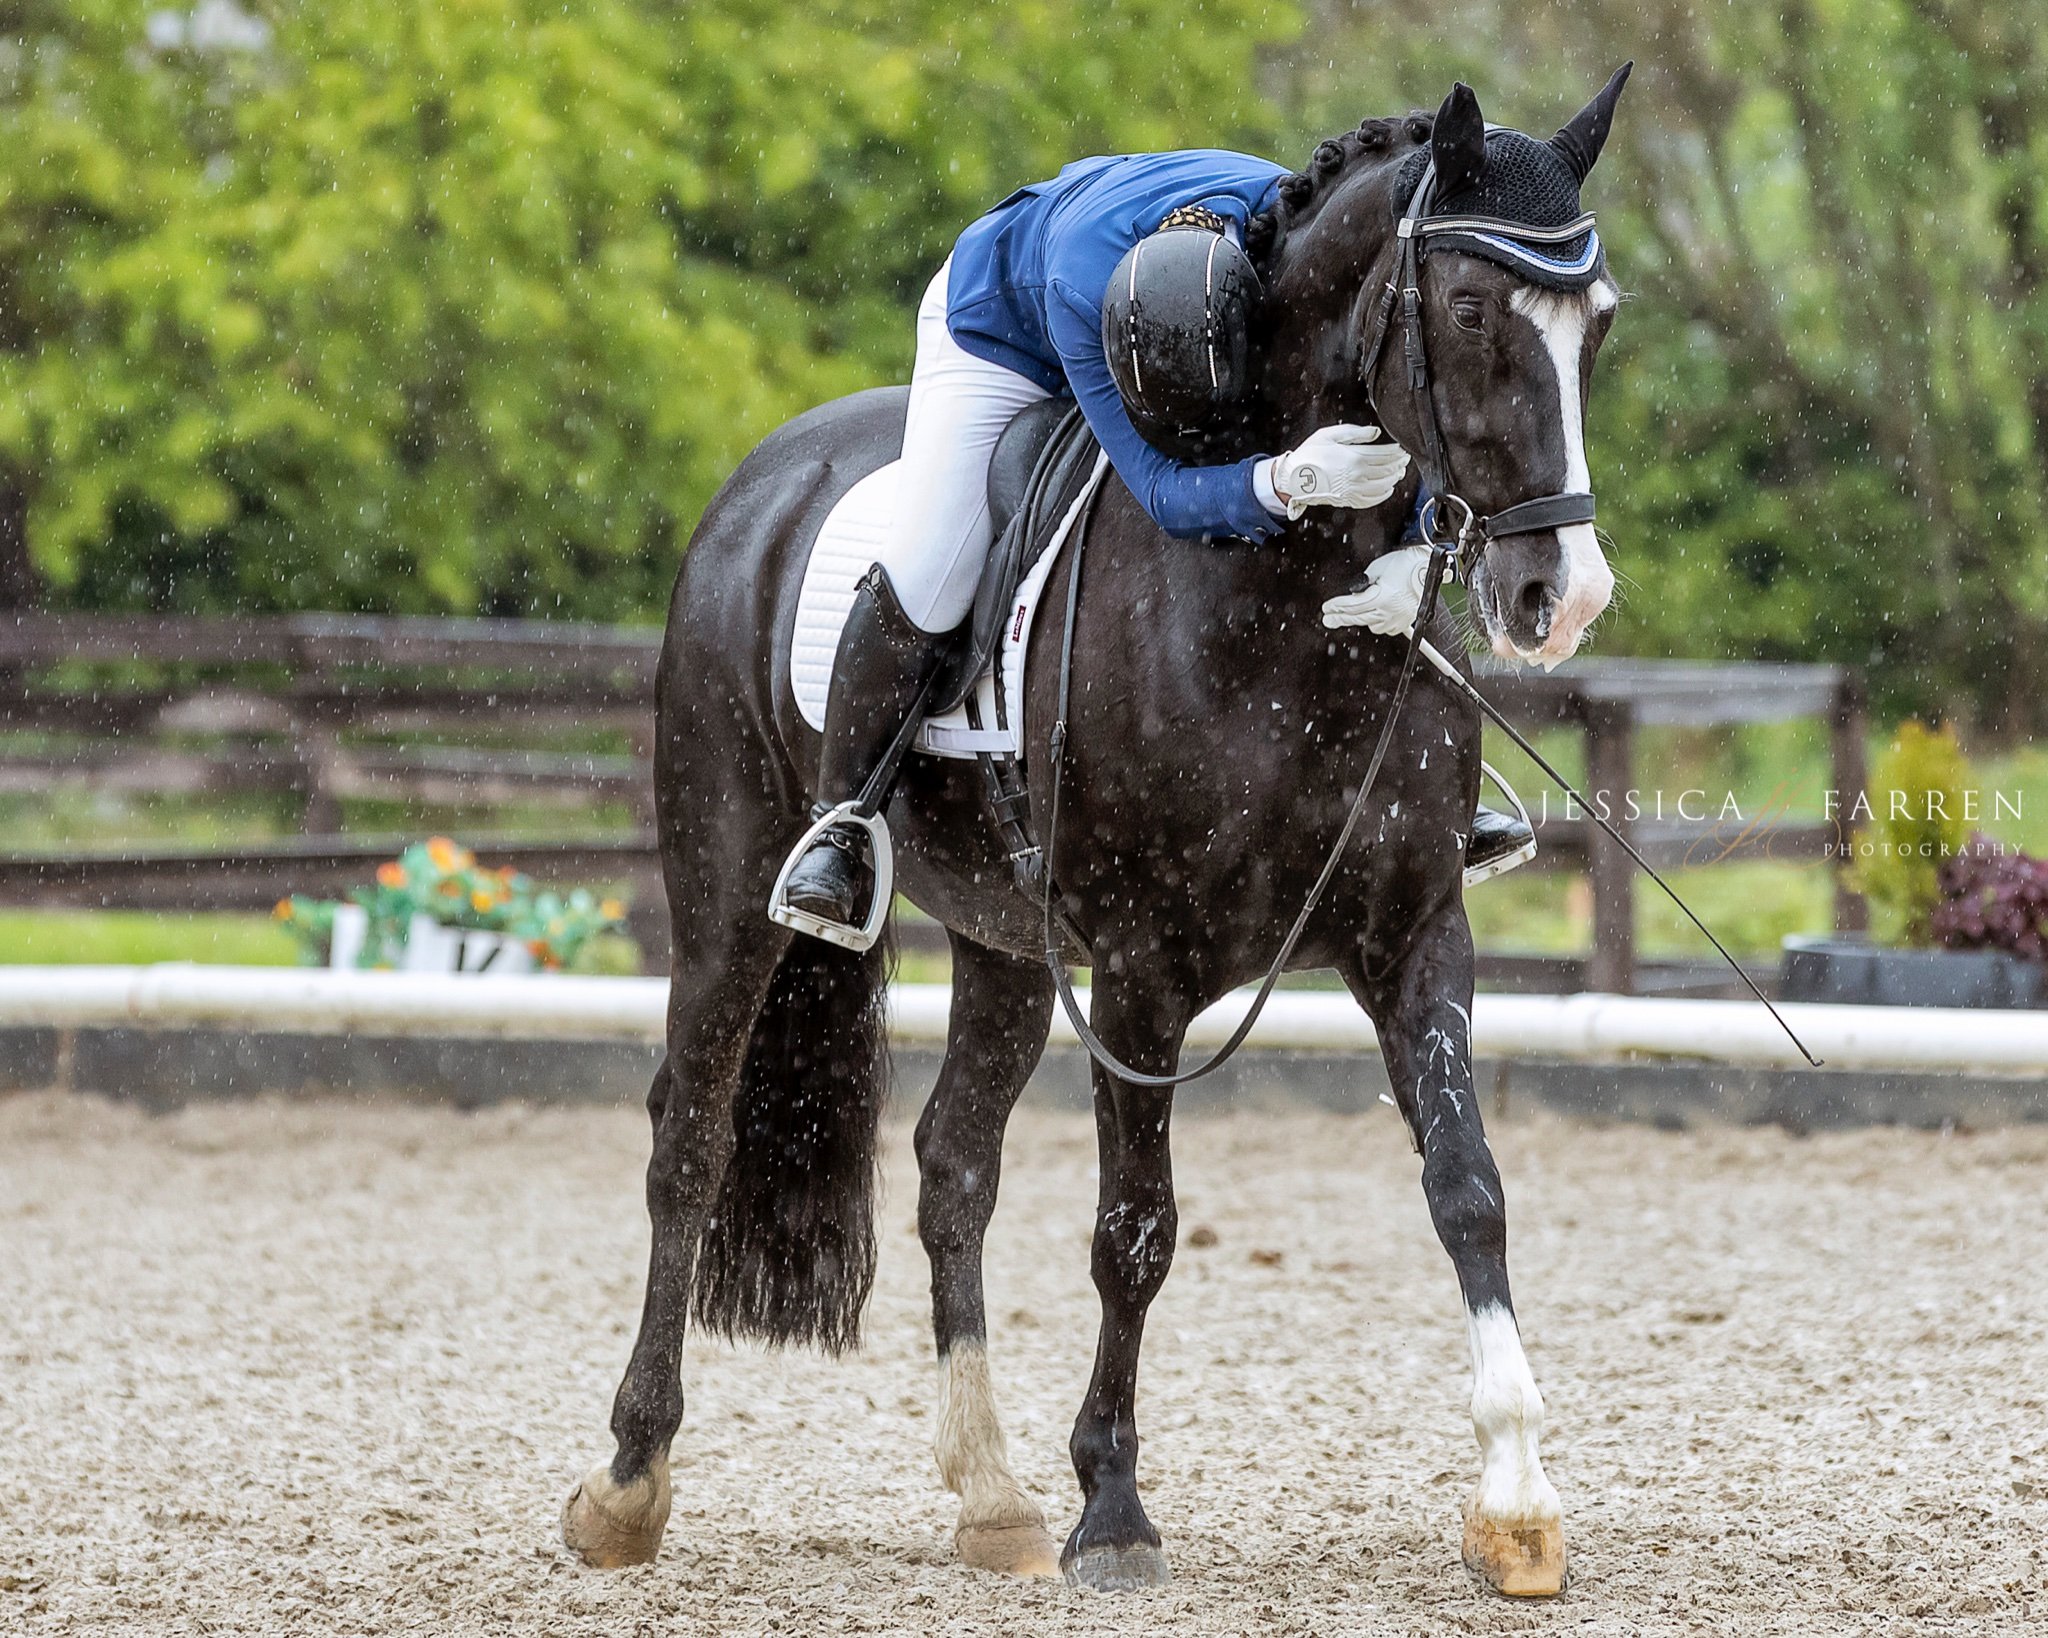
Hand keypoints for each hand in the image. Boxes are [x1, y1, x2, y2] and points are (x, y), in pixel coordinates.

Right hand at [1270, 424, 1409, 519]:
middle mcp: (1358, 475)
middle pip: (1388, 470)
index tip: (1402, 449)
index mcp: (1355, 457)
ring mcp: (1354, 489)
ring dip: (1394, 478)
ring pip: (1384, 485)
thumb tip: (1376, 433)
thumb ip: (1356, 433)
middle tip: (1404, 459)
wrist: (1294, 477)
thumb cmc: (1310, 454)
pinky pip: (1372, 499)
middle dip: (1399, 464)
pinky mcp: (1349, 500)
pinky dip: (1384, 494)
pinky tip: (1388, 488)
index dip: (1397, 452)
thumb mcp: (1330, 434)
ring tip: (1398, 472)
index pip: (1385, 454)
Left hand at [1321, 544, 1431, 635]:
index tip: (1327, 608)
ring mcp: (1399, 618)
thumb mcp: (1376, 569)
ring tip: (1352, 612)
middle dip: (1341, 618)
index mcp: (1384, 597)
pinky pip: (1385, 628)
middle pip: (1359, 618)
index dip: (1338, 607)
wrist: (1426, 566)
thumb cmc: (1405, 564)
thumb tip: (1352, 596)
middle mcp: (1392, 610)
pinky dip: (1377, 622)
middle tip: (1329, 619)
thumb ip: (1362, 585)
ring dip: (1361, 618)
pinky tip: (1373, 614)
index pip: (1353, 605)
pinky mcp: (1405, 621)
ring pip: (1371, 626)